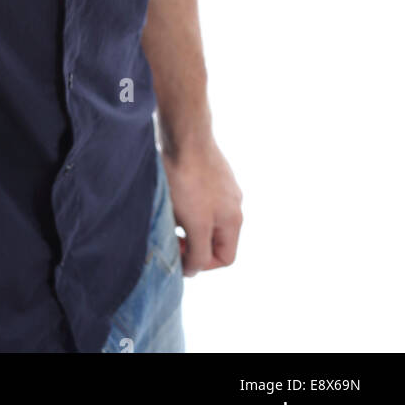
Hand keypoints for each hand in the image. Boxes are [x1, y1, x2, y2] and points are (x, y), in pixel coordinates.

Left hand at [161, 138, 242, 275]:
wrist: (184, 134)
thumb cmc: (188, 180)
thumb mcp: (195, 224)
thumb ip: (198, 252)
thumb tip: (194, 270)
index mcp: (234, 220)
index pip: (225, 258)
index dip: (202, 264)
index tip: (180, 255)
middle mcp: (233, 203)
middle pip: (214, 237)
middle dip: (192, 240)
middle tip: (171, 234)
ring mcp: (222, 184)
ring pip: (204, 216)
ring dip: (188, 221)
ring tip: (169, 212)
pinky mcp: (209, 169)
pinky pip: (199, 196)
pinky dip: (187, 202)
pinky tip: (171, 192)